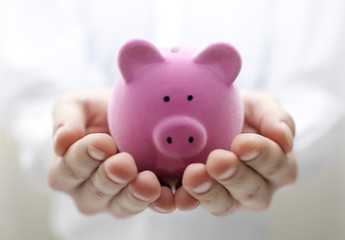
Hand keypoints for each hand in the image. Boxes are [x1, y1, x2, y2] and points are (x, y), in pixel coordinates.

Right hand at [48, 89, 174, 217]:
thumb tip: (61, 141)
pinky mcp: (144, 198)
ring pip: (123, 204)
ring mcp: (116, 199)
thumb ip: (66, 119)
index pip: (70, 167)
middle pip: (97, 191)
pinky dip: (161, 202)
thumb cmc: (97, 111)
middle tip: (124, 164)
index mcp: (66, 170)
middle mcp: (88, 191)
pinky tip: (169, 195)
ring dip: (136, 195)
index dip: (85, 156)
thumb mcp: (76, 106)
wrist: (128, 114)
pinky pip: (151, 206)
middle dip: (111, 177)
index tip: (102, 142)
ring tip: (148, 182)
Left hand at [175, 91, 296, 214]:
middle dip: (234, 176)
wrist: (208, 113)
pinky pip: (194, 204)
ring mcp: (229, 197)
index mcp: (277, 165)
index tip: (242, 142)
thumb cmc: (240, 111)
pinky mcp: (201, 197)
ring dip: (208, 191)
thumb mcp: (259, 106)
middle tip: (218, 160)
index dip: (261, 155)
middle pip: (251, 191)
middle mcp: (257, 187)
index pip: (276, 164)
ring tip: (193, 175)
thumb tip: (284, 138)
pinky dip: (186, 200)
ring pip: (223, 203)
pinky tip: (178, 195)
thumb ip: (275, 117)